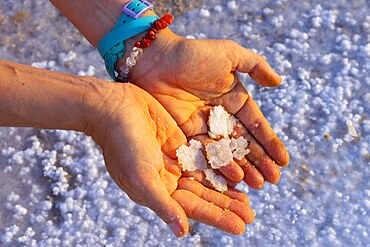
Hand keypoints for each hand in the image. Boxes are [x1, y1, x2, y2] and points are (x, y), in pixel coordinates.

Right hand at [83, 82, 253, 235]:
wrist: (114, 107)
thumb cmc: (122, 143)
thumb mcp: (141, 176)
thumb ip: (162, 204)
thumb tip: (181, 231)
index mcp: (158, 190)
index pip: (193, 208)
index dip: (217, 217)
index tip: (241, 226)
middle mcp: (168, 178)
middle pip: (203, 195)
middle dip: (226, 206)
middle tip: (251, 215)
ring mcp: (175, 159)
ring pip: (206, 177)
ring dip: (226, 188)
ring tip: (248, 199)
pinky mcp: (181, 140)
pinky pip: (204, 155)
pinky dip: (219, 163)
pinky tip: (236, 170)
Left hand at [119, 29, 288, 187]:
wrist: (154, 59)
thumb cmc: (192, 54)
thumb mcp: (229, 54)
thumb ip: (256, 65)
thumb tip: (279, 82)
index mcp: (234, 99)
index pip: (256, 125)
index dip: (270, 143)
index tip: (283, 160)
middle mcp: (221, 116)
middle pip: (243, 143)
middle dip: (259, 161)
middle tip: (273, 180)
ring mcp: (203, 127)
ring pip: (225, 152)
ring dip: (241, 169)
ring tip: (256, 185)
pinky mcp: (185, 135)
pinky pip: (203, 154)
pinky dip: (216, 167)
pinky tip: (229, 181)